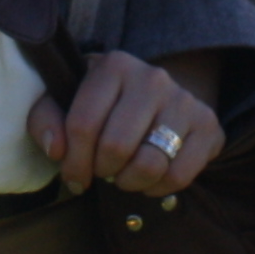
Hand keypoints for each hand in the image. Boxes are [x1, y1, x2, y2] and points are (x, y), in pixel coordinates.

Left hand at [29, 47, 220, 196]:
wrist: (158, 97)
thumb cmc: (103, 103)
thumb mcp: (66, 100)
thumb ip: (45, 119)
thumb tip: (56, 149)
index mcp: (114, 65)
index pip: (82, 125)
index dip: (72, 161)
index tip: (73, 175)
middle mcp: (153, 77)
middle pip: (116, 148)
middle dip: (102, 171)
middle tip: (102, 171)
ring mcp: (185, 100)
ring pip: (150, 164)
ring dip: (129, 182)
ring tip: (124, 174)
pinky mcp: (208, 125)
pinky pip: (179, 176)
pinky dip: (158, 188)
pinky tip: (150, 177)